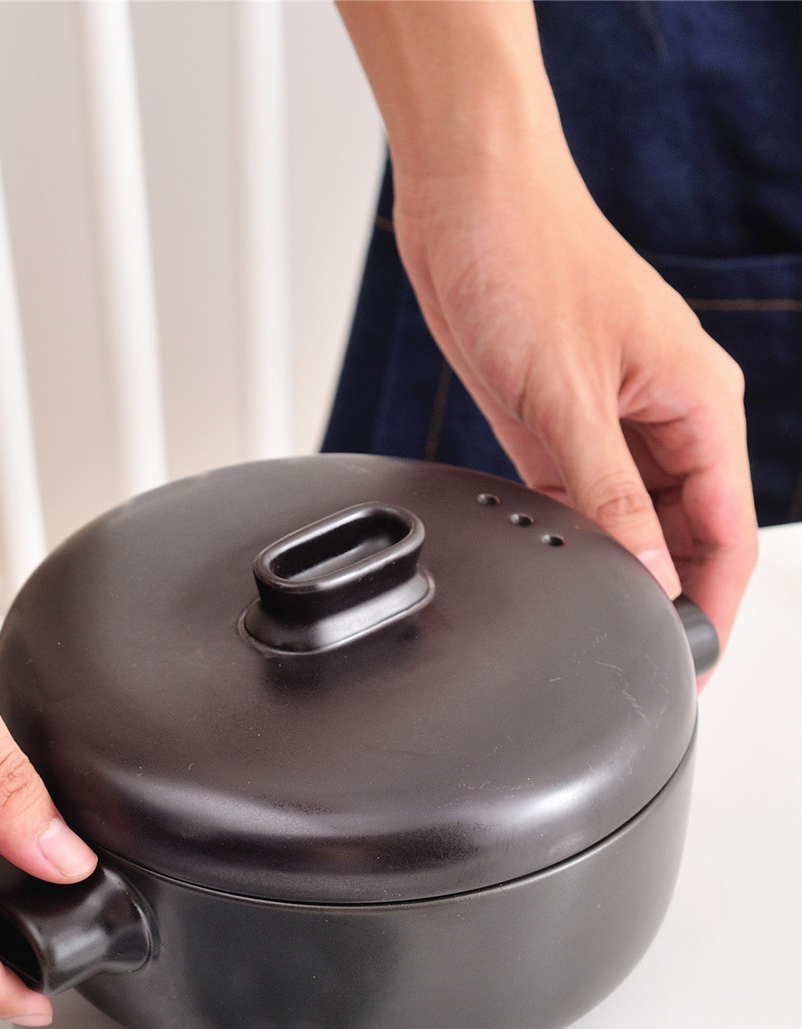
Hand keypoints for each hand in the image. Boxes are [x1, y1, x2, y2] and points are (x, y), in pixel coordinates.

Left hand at [339, 1, 757, 647]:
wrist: (465, 196)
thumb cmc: (528, 253)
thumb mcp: (567, 396)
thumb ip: (607, 499)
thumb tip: (643, 579)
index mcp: (698, 402)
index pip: (729, 532)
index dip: (715, 607)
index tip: (693, 666)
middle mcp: (665, 414)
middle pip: (686, 536)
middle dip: (667, 597)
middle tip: (637, 659)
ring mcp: (612, 420)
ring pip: (633, 523)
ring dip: (618, 571)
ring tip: (593, 621)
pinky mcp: (559, 420)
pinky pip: (579, 501)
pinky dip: (571, 539)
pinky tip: (554, 569)